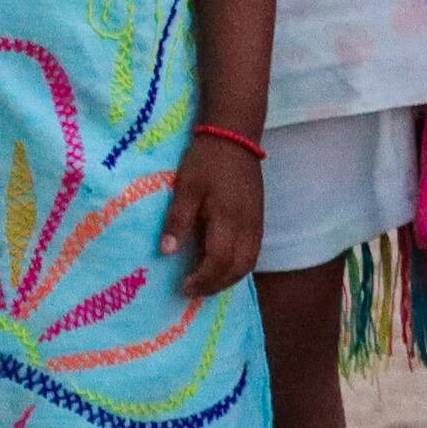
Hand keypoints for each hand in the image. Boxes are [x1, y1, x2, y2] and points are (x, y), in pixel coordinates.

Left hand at [163, 128, 262, 296]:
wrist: (235, 136)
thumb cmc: (206, 161)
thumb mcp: (186, 187)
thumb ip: (178, 220)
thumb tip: (167, 252)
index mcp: (227, 220)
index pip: (218, 262)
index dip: (202, 279)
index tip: (183, 287)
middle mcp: (247, 227)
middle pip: (237, 269)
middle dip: (216, 285)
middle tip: (194, 291)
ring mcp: (256, 223)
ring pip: (249, 263)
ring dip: (229, 279)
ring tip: (207, 283)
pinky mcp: (259, 218)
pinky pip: (253, 252)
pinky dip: (239, 266)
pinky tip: (224, 265)